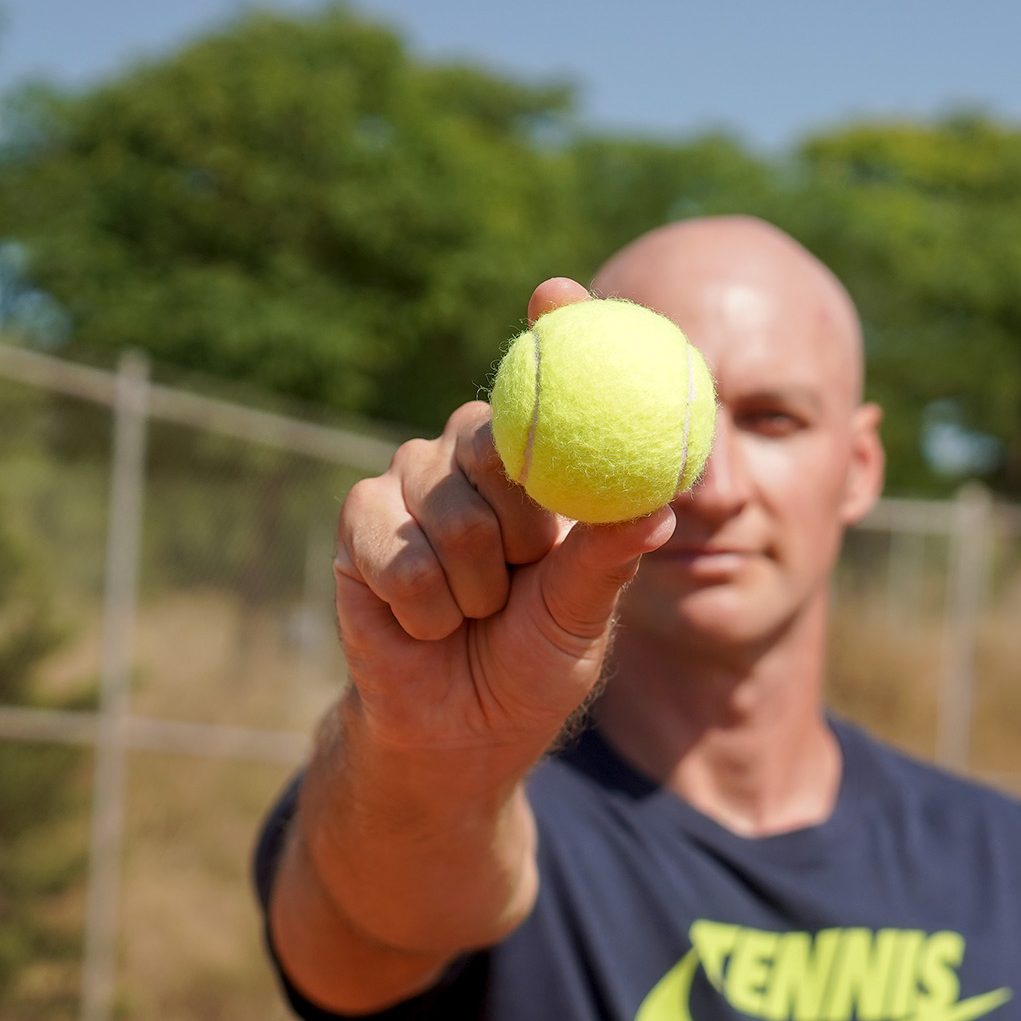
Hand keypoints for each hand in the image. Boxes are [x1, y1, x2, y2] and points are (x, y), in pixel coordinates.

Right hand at [332, 278, 674, 770]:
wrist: (457, 727)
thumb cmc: (533, 661)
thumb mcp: (585, 613)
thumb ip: (610, 556)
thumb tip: (662, 506)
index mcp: (540, 458)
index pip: (548, 377)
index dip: (554, 324)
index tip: (555, 293)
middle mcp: (472, 452)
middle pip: (493, 442)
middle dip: (520, 529)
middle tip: (523, 573)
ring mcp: (410, 478)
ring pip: (447, 509)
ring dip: (473, 587)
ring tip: (477, 612)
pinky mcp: (359, 517)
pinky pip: (395, 549)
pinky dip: (423, 605)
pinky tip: (426, 622)